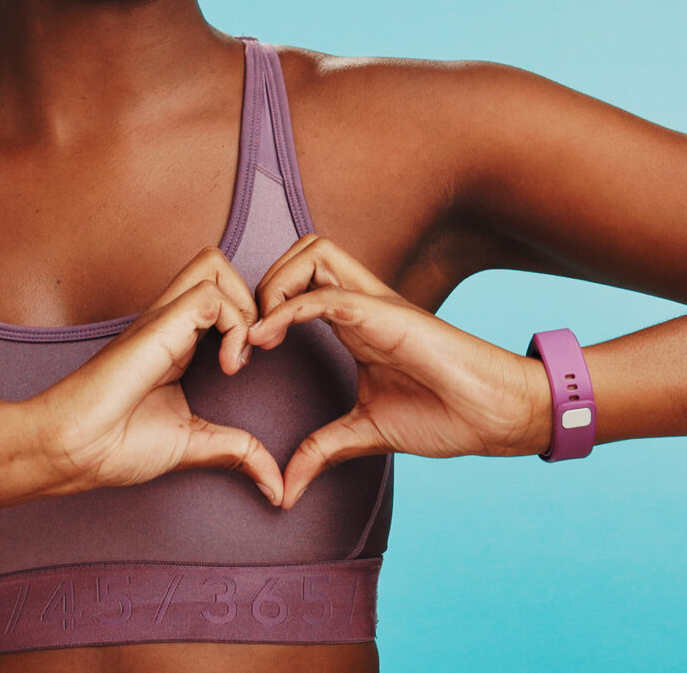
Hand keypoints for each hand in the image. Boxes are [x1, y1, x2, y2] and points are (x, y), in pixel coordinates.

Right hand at [30, 248, 285, 504]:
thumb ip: (235, 450)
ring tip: (243, 356)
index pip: (219, 294)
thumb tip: (275, 484)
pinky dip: (235, 326)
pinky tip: (229, 367)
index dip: (248, 317)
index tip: (252, 365)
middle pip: (216, 263)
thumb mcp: (192, 444)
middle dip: (251, 297)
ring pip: (214, 265)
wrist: (74, 449)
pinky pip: (210, 295)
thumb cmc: (116, 443)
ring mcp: (162, 319)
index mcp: (175, 340)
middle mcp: (169, 320)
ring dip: (244, 306)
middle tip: (258, 348)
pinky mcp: (159, 326)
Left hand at [248, 235, 551, 507]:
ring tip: (257, 335)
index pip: (300, 280)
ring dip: (274, 284)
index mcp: (354, 321)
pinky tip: (266, 340)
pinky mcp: (385, 315)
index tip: (241, 351)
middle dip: (263, 281)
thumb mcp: (367, 432)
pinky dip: (287, 309)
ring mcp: (373, 304)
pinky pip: (325, 294)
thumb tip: (285, 490)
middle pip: (302, 251)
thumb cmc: (445, 414)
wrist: (499, 416)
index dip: (263, 303)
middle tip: (247, 335)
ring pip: (312, 253)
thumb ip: (323, 449)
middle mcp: (360, 302)